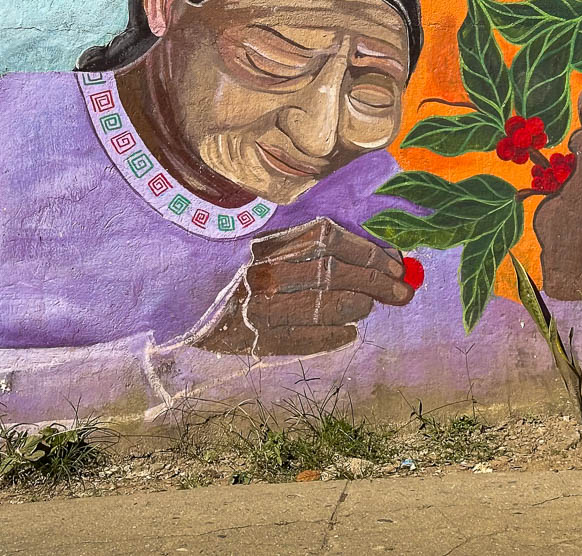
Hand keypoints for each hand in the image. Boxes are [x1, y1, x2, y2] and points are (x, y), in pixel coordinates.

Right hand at [197, 217, 414, 355]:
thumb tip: (382, 259)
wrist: (179, 309)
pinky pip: (305, 341)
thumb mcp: (268, 248)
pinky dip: (333, 336)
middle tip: (402, 293)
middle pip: (334, 273)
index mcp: (267, 243)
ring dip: (356, 307)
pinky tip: (346, 332)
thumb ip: (318, 249)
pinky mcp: (252, 342)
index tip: (395, 265)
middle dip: (376, 282)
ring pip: (325, 306)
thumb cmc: (235, 274)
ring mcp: (255, 309)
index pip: (329, 240)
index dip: (369, 252)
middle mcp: (262, 273)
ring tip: (364, 307)